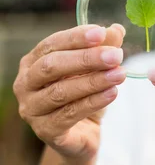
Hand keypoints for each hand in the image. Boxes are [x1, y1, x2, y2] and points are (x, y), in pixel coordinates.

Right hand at [13, 24, 125, 160]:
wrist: (83, 135)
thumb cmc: (84, 97)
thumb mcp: (95, 70)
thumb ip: (103, 49)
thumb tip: (116, 29)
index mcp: (32, 62)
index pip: (51, 44)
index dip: (76, 37)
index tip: (101, 33)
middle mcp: (25, 84)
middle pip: (52, 66)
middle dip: (86, 59)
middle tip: (116, 56)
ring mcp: (32, 109)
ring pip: (61, 91)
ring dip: (93, 81)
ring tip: (120, 75)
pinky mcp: (45, 130)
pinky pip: (69, 114)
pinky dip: (93, 102)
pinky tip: (113, 93)